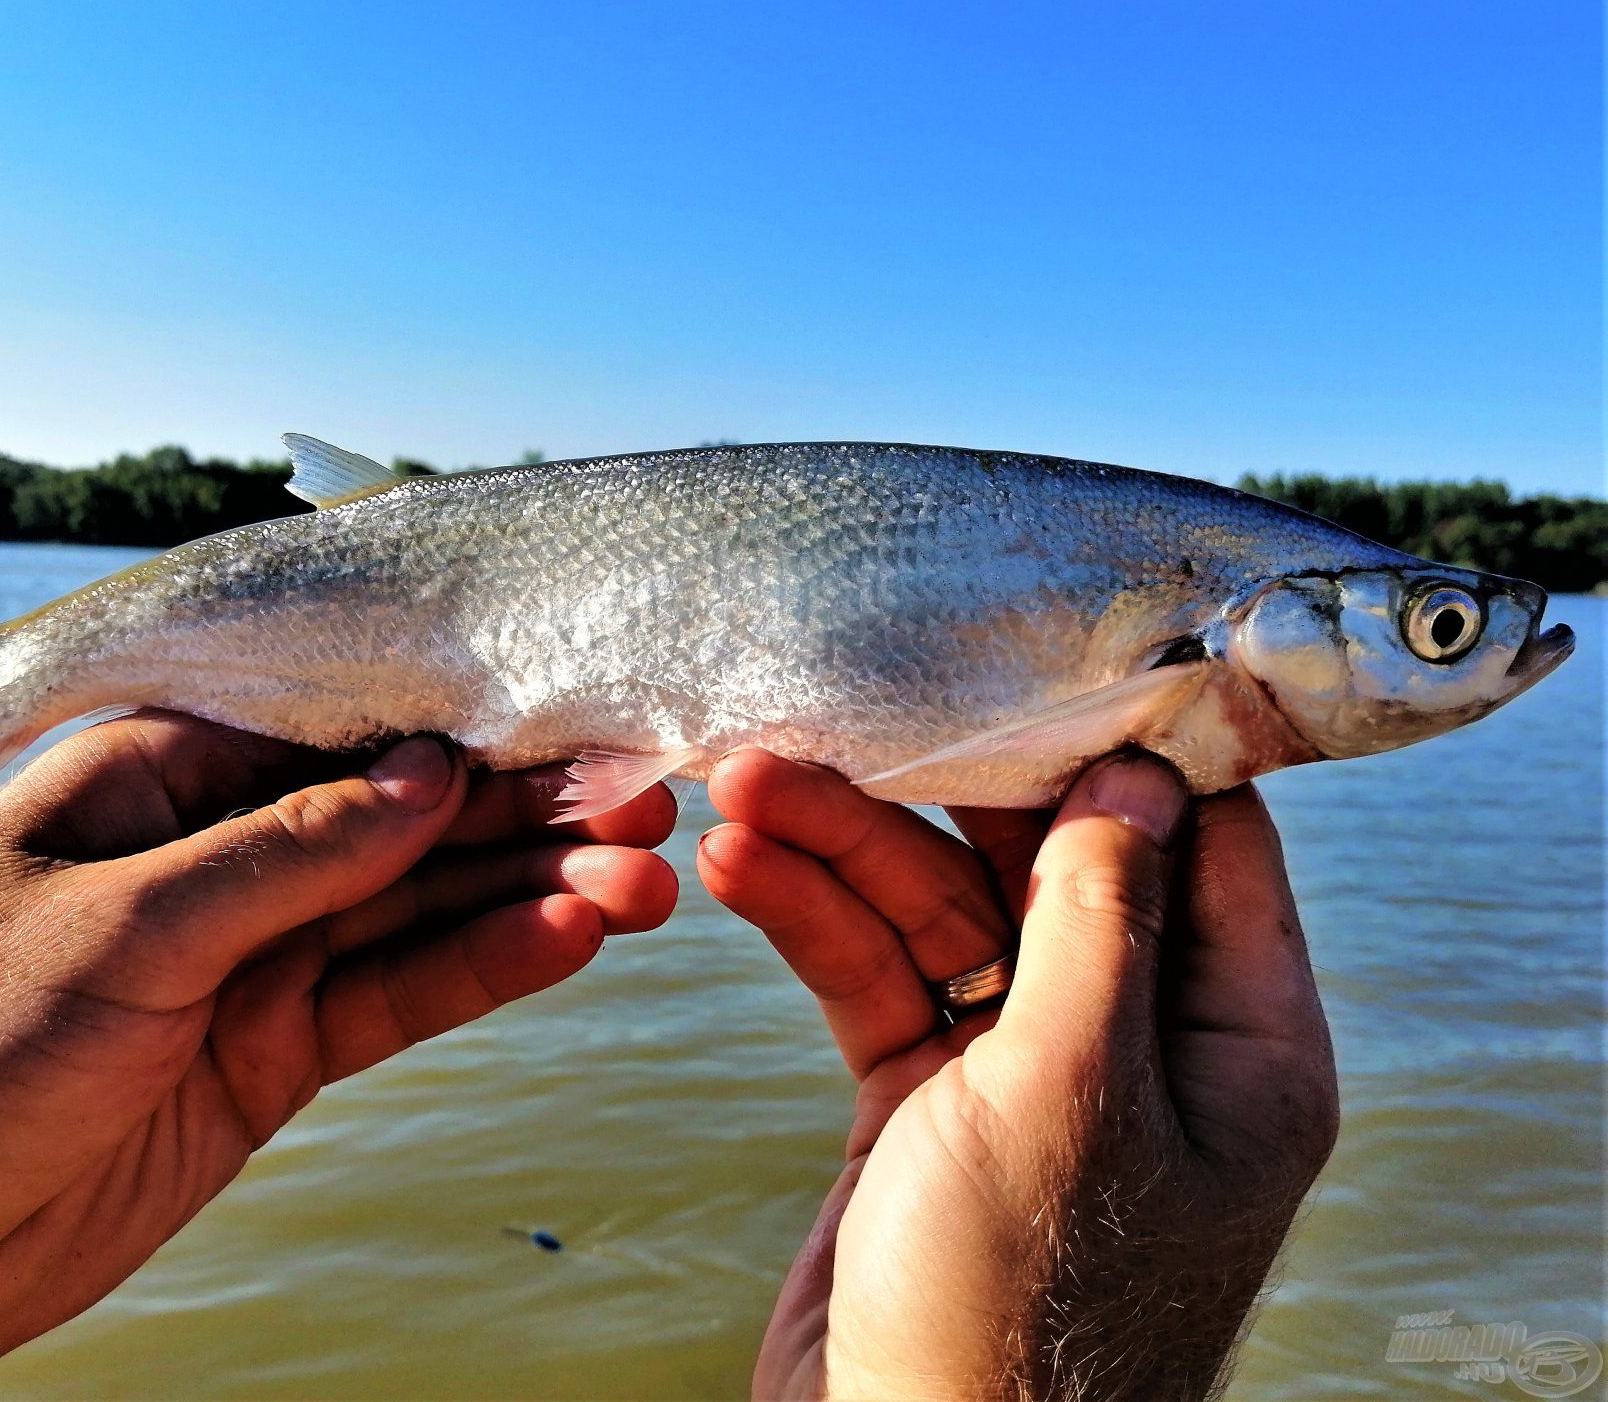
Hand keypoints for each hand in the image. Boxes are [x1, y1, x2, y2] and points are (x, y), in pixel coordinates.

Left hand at [0, 713, 676, 1399]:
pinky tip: (566, 941)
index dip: (469, 728)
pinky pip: (392, 999)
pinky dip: (478, 970)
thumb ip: (284, 851)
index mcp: (160, 770)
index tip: (584, 723)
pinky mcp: (268, 1052)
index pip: (344, 729)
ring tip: (648, 883)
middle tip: (654, 799)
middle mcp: (220, 850)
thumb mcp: (116, 922)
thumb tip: (425, 774)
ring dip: (529, 893)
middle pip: (402, 818)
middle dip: (525, 812)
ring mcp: (252, 955)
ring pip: (416, 909)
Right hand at [699, 751, 1338, 1401]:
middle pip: (1043, 867)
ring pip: (937, 917)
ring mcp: (1024, 1076)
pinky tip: (739, 866)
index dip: (1127, 750)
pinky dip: (812, 923)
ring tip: (737, 782)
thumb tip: (1140, 773)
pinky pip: (875, 981)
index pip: (1203, 848)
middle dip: (936, 791)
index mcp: (1233, 1047)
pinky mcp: (923, 1106)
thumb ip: (1102, 919)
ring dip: (841, 849)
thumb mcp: (1073, 1089)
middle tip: (838, 714)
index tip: (1039, 659)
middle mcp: (1137, 1049)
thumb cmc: (1015, 1311)